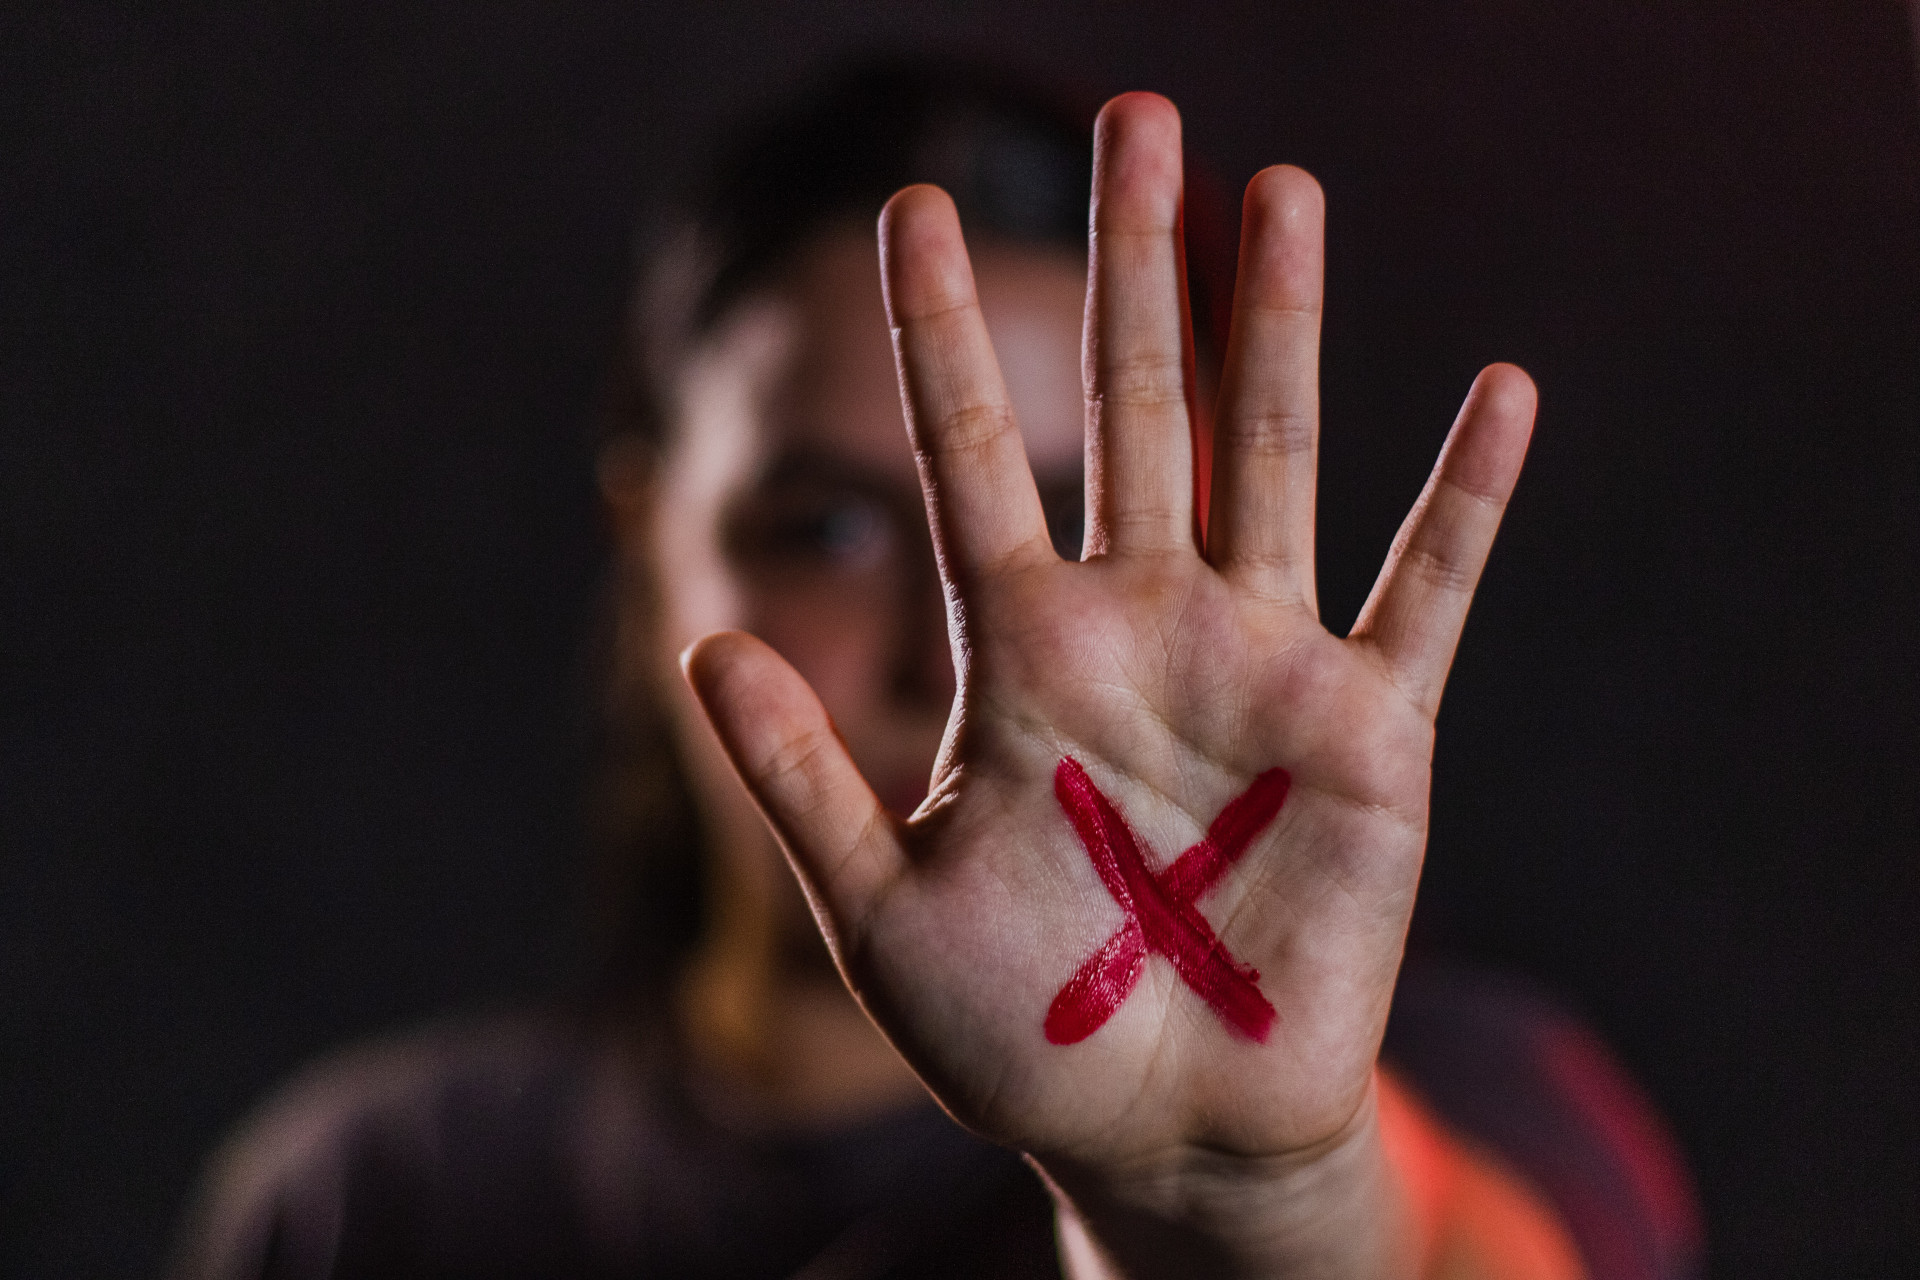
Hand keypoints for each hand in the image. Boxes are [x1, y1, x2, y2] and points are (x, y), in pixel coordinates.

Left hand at [683, 93, 1535, 1276]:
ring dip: (1279, 325)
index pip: (970, 455)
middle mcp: (1143, 626)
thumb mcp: (882, 912)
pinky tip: (1498, 392)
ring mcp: (1262, 666)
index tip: (913, 206)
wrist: (1163, 1127)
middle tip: (1134, 115)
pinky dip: (1464, 502)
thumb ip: (801, 780)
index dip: (944, 334)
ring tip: (1279, 189)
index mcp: (1022, 654)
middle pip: (1138, 408)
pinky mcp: (1372, 736)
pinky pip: (1428, 596)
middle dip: (1133, 265)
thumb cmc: (1016, 1032)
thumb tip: (703, 638)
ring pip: (1274, 458)